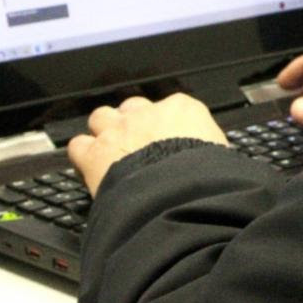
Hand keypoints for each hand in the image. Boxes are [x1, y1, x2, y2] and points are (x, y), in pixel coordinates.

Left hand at [68, 93, 227, 195]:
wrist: (179, 196)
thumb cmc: (206, 178)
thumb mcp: (223, 158)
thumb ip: (212, 152)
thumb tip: (222, 164)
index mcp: (184, 109)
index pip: (172, 106)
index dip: (166, 124)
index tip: (168, 136)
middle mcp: (147, 114)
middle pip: (132, 108)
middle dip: (132, 123)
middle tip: (138, 143)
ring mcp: (118, 131)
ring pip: (101, 117)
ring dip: (104, 132)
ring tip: (111, 151)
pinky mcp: (95, 154)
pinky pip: (79, 145)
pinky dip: (83, 155)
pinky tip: (90, 167)